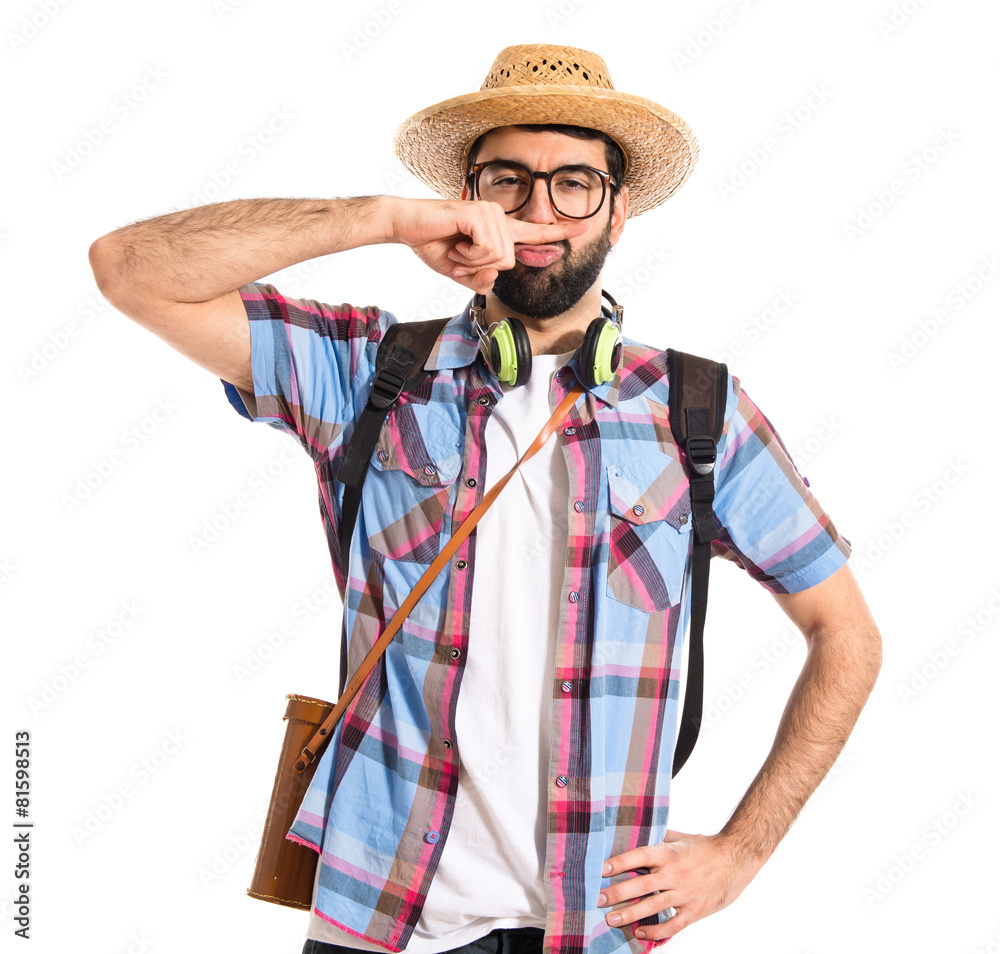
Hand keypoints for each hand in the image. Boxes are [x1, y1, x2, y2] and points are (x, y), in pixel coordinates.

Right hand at [387, 197, 589, 294]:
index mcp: (499, 230)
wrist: (407, 226)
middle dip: (481, 268)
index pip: (535, 233)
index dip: (561, 231)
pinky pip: (489, 250)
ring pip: (500, 258)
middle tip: (460, 256)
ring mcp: (491, 213)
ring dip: (473, 262)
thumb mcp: (461, 273)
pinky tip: (456, 245)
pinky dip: (469, 256)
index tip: (585, 226)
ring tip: (456, 249)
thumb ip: (481, 280)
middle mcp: (499, 218)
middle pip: (509, 262)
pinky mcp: (480, 214)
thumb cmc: (434, 245)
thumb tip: (494, 276)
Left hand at [597, 830, 762, 941]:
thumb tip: (637, 833)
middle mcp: (674, 874)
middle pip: (641, 885)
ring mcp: (684, 894)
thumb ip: (659, 838)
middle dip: (617, 893)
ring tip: (610, 919)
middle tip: (597, 899)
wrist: (736, 860)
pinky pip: (672, 924)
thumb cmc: (705, 847)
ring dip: (630, 914)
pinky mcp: (694, 910)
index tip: (601, 869)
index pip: (639, 856)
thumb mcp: (681, 837)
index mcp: (669, 853)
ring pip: (652, 906)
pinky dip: (656, 931)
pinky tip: (639, 932)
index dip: (619, 863)